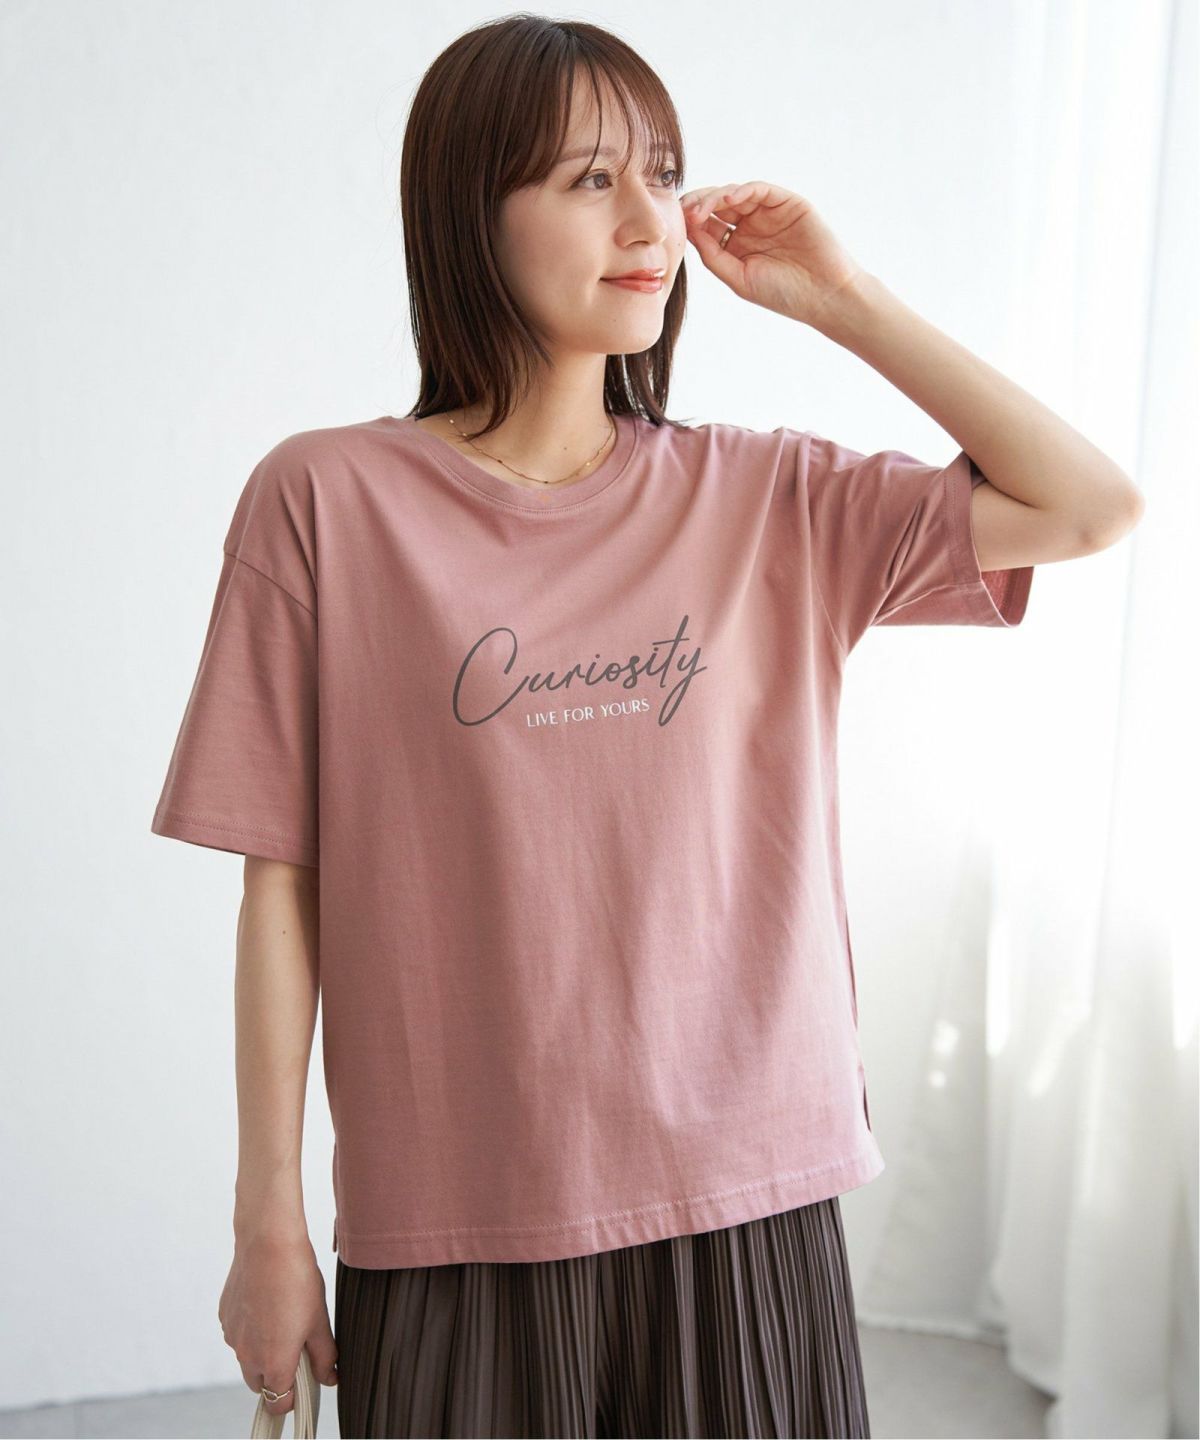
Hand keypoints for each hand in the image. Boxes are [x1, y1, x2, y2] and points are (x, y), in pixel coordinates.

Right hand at [218, 1232, 338, 1421]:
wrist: (267, 1242)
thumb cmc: (296, 1279)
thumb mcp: (319, 1320)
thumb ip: (324, 1356)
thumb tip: (330, 1378)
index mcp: (273, 1362)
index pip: (278, 1403)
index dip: (293, 1398)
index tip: (304, 1381)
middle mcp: (247, 1356)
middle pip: (261, 1384)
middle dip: (277, 1374)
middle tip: (297, 1346)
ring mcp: (232, 1336)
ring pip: (248, 1358)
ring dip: (263, 1350)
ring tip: (284, 1317)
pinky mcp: (224, 1317)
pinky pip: (238, 1335)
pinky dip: (251, 1330)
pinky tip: (268, 1303)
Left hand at [680, 182, 865, 328]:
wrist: (824, 296)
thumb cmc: (783, 294)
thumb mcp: (738, 278)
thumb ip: (713, 255)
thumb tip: (688, 232)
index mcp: (736, 244)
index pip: (706, 225)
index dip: (690, 221)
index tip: (676, 224)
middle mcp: (750, 225)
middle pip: (717, 205)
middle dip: (698, 204)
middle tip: (684, 210)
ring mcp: (768, 213)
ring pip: (735, 194)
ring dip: (715, 197)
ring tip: (701, 209)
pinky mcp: (787, 203)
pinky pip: (760, 189)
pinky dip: (742, 190)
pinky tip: (728, 199)